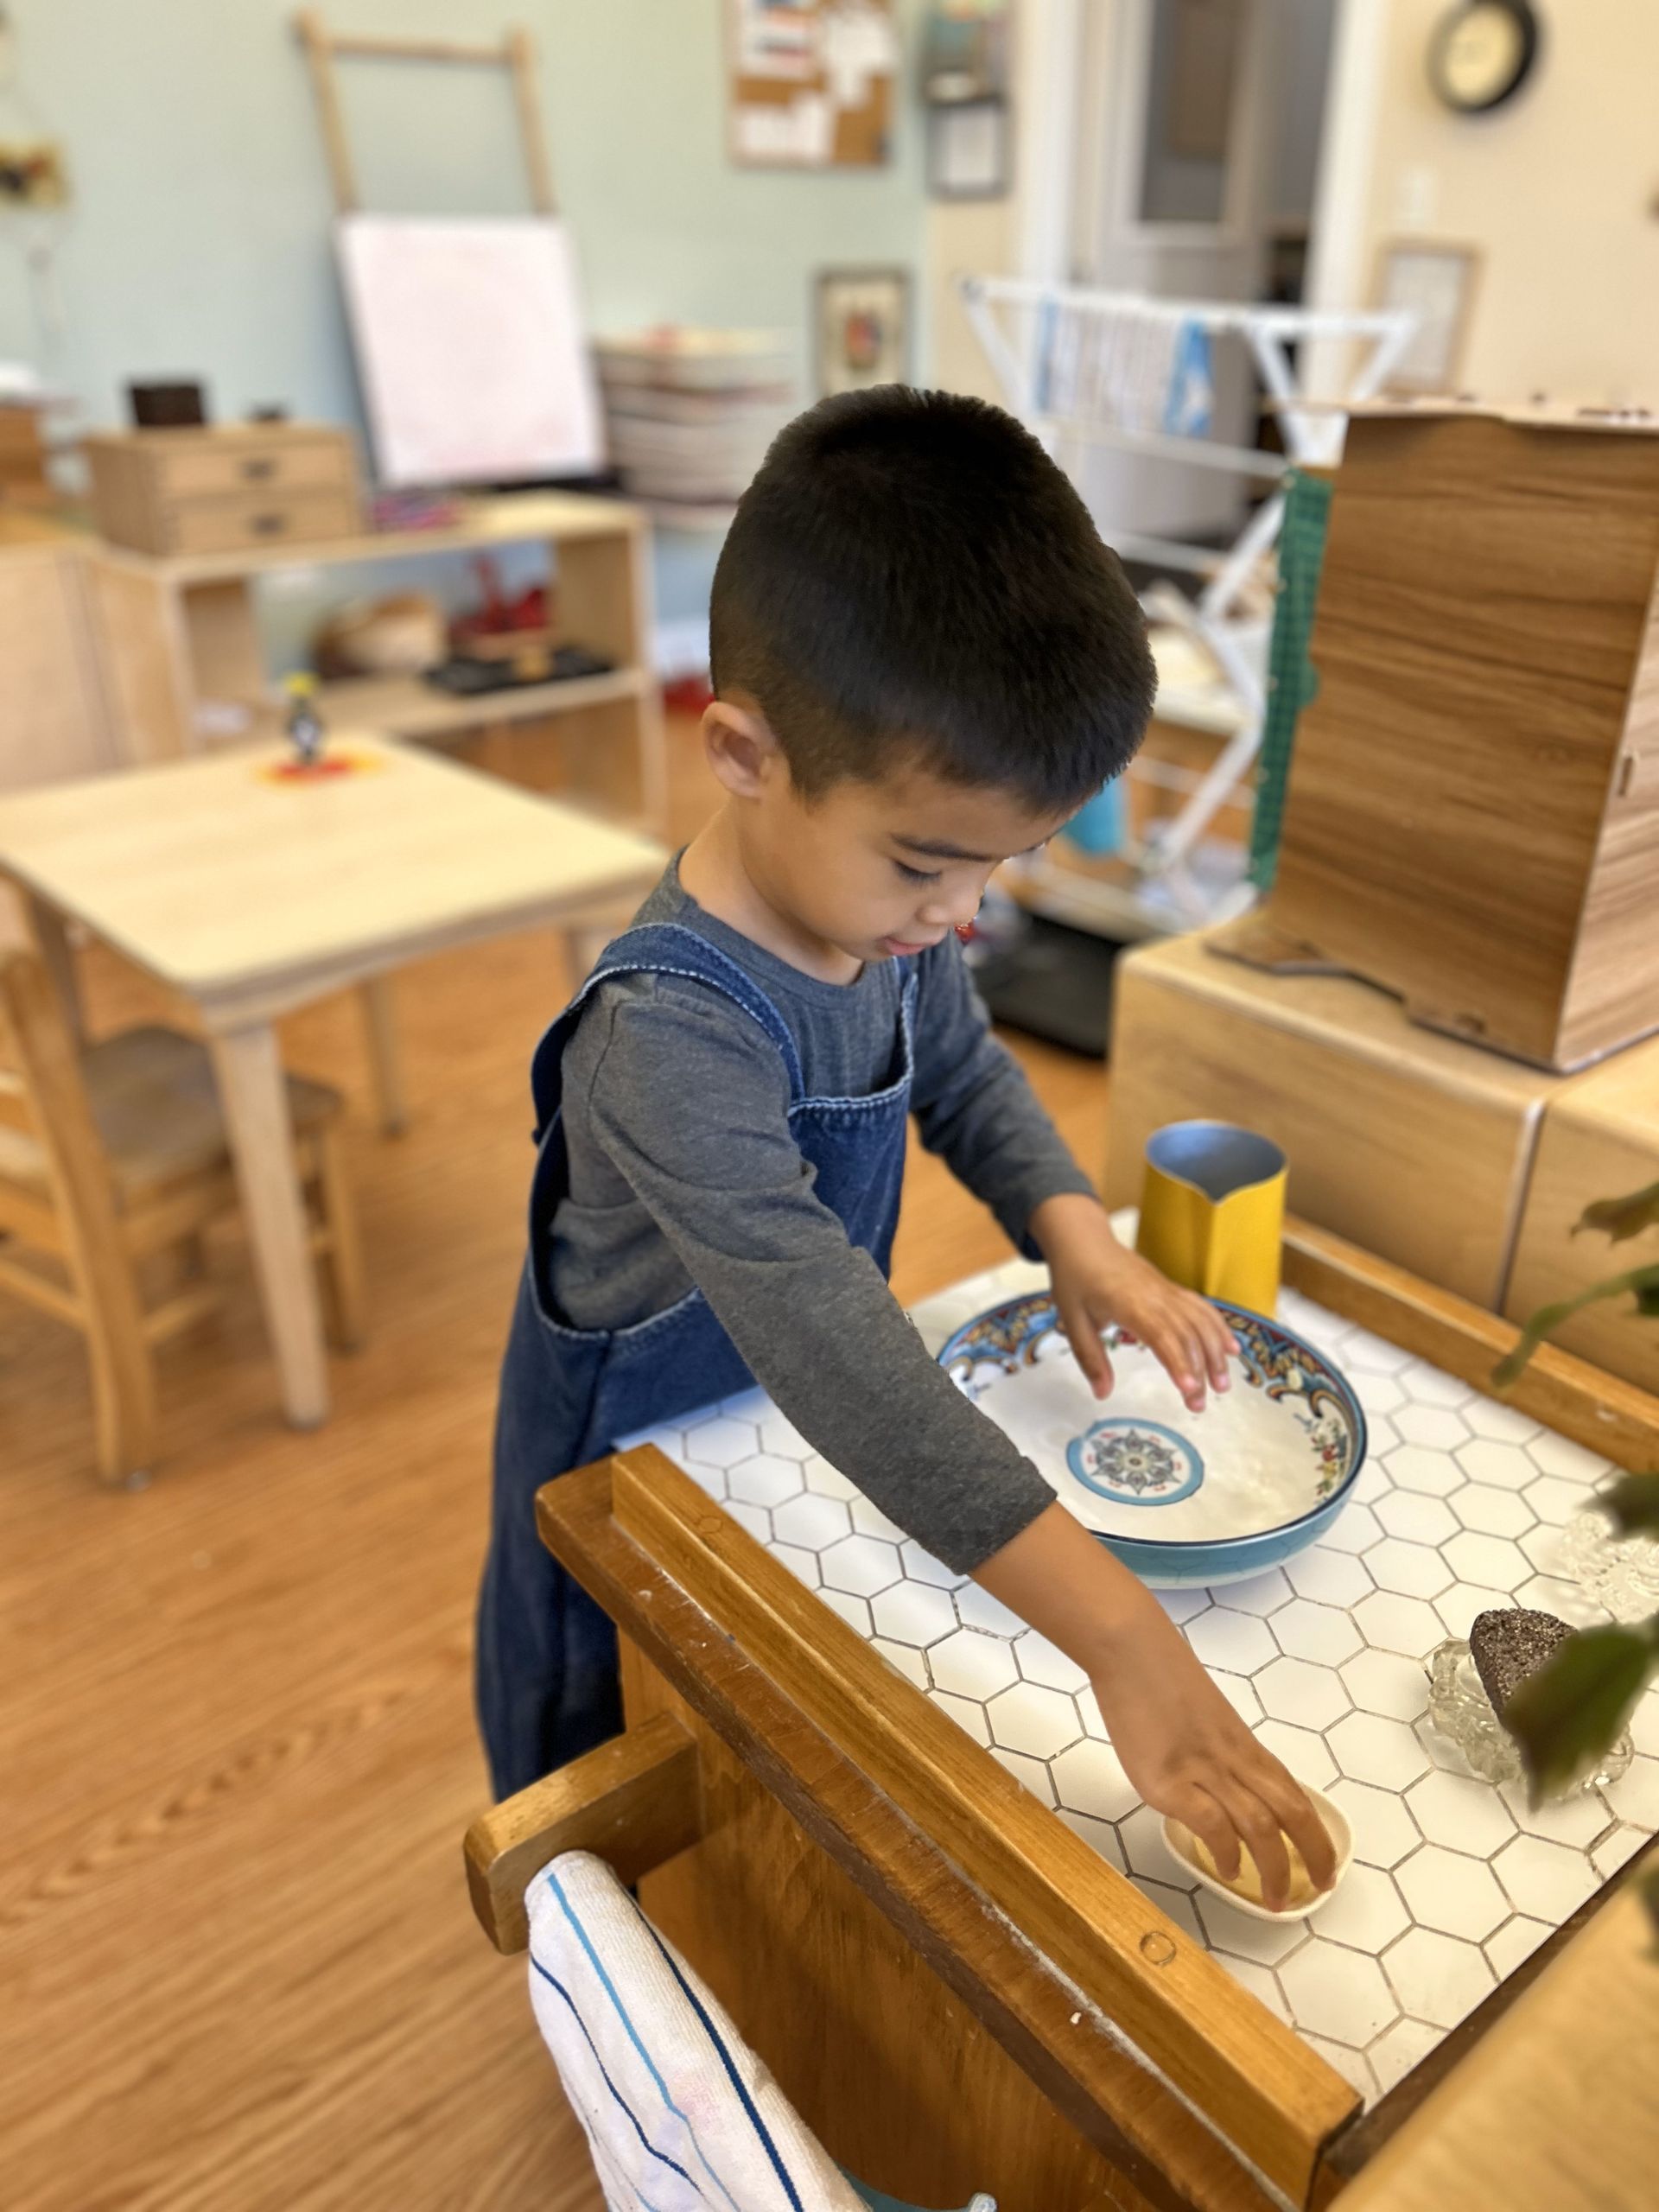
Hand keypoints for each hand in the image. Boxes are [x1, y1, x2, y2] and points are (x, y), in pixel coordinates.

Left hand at [1030, 1193, 1235, 1412]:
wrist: (1083, 1241)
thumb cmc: (1076, 1279)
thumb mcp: (1072, 1321)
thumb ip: (1090, 1358)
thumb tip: (1103, 1394)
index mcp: (1129, 1304)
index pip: (1161, 1335)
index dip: (1178, 1362)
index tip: (1189, 1389)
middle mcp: (1155, 1296)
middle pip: (1187, 1333)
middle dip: (1199, 1370)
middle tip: (1198, 1405)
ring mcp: (1167, 1291)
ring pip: (1201, 1321)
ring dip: (1215, 1353)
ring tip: (1222, 1385)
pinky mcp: (1172, 1289)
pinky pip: (1201, 1307)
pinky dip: (1219, 1327)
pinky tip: (1230, 1349)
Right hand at [1091, 1594, 1336, 1910]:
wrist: (1133, 1652)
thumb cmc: (1164, 1680)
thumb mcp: (1207, 1723)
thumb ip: (1220, 1759)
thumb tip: (1222, 1793)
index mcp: (1246, 1748)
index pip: (1297, 1799)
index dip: (1318, 1838)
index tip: (1326, 1869)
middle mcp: (1235, 1761)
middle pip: (1291, 1814)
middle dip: (1312, 1857)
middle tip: (1315, 1891)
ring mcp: (1203, 1771)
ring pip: (1260, 1825)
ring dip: (1273, 1868)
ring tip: (1273, 1898)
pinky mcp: (1168, 1781)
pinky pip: (1211, 1823)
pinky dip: (1226, 1851)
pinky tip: (1227, 1868)